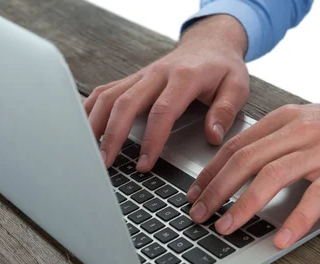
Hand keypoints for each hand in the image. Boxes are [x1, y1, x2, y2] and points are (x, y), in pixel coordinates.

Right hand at [84, 15, 249, 170]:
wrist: (210, 43)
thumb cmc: (222, 68)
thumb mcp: (237, 86)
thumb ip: (226, 110)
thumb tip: (213, 136)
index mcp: (183, 78)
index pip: (161, 111)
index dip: (151, 140)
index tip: (144, 164)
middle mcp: (156, 75)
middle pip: (125, 104)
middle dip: (112, 136)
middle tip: (104, 164)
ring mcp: (140, 76)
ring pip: (108, 97)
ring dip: (94, 125)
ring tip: (88, 153)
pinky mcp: (131, 80)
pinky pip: (103, 92)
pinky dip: (89, 110)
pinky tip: (82, 130)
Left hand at [186, 90, 319, 248]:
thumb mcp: (307, 124)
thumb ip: (275, 141)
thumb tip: (239, 167)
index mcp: (285, 120)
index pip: (237, 146)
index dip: (210, 172)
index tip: (194, 192)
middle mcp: (299, 132)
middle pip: (245, 161)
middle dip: (215, 190)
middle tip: (198, 214)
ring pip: (271, 177)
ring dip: (243, 206)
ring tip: (226, 228)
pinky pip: (314, 198)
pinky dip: (294, 220)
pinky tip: (279, 239)